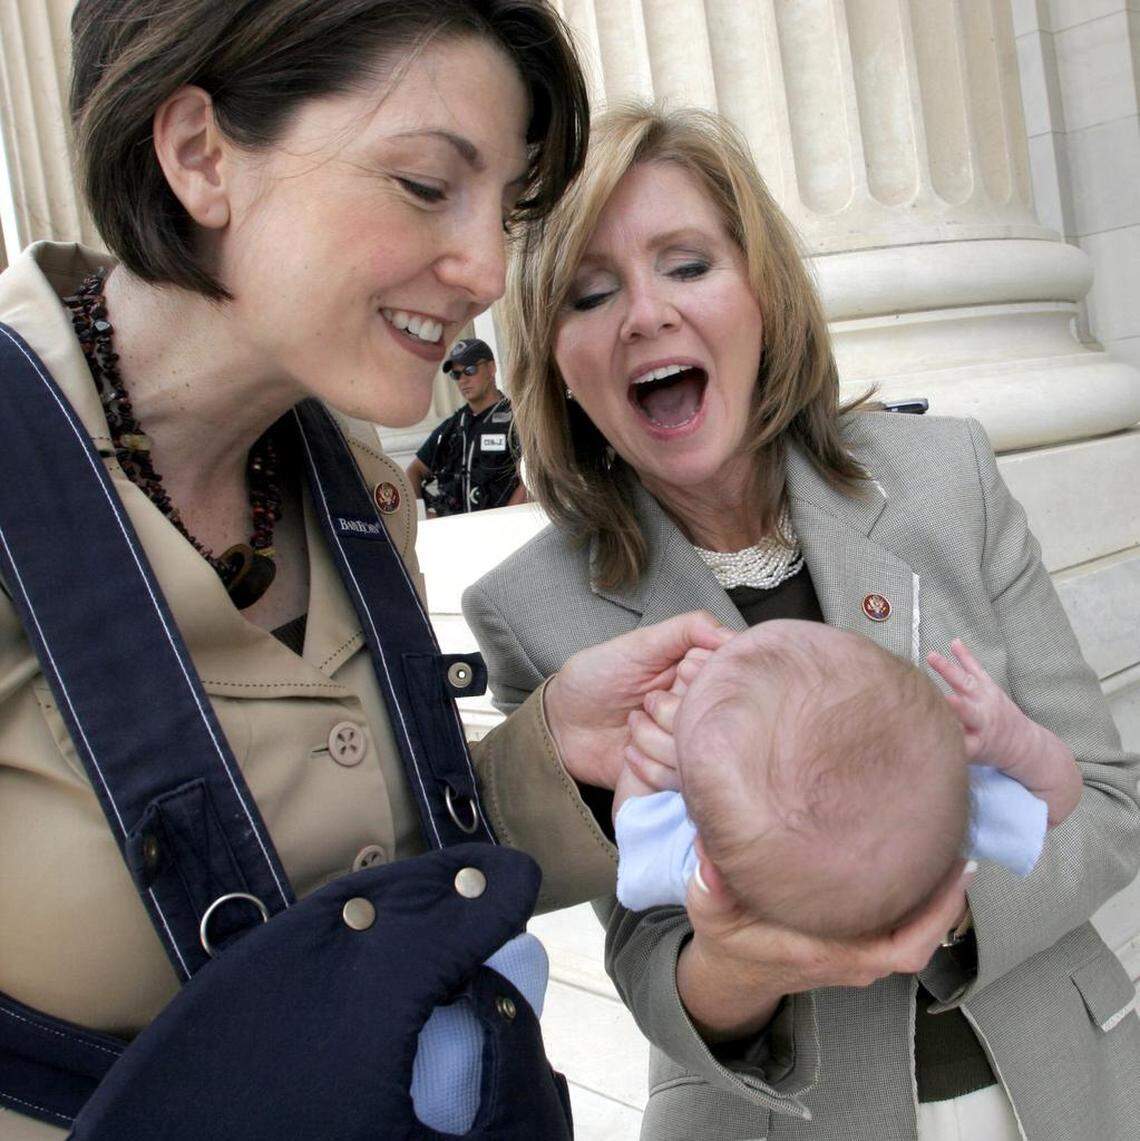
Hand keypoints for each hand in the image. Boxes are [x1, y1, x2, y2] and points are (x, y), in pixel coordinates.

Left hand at [543, 613, 732, 790]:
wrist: (559, 725)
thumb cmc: (595, 677)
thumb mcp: (637, 645)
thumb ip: (685, 630)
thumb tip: (730, 634)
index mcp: (698, 678)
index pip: (728, 680)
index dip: (705, 679)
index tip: (680, 674)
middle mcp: (698, 714)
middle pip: (717, 719)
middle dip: (679, 711)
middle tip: (647, 702)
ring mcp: (684, 748)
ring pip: (700, 752)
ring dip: (660, 739)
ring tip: (632, 724)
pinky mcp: (670, 779)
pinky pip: (681, 781)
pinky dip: (653, 767)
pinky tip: (628, 752)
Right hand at [677, 850, 975, 1041]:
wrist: (733, 974)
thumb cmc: (728, 941)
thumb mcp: (710, 912)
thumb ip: (710, 884)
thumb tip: (709, 852)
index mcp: (824, 952)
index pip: (900, 946)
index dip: (936, 915)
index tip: (955, 871)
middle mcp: (851, 959)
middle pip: (922, 939)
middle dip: (948, 899)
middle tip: (963, 850)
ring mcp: (858, 956)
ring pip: (916, 934)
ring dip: (937, 899)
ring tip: (949, 848)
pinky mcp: (858, 945)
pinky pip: (903, 928)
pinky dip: (921, 901)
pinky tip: (923, 864)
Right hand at [928, 639, 1080, 825]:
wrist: (1029, 748)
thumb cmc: (992, 758)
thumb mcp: (971, 764)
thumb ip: (950, 760)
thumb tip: (915, 766)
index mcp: (977, 746)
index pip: (958, 741)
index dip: (945, 737)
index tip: (929, 733)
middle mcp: (983, 723)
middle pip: (965, 712)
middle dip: (952, 704)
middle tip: (939, 698)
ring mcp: (988, 703)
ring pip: (967, 685)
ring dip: (949, 670)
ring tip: (933, 656)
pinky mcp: (991, 689)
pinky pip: (977, 671)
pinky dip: (965, 657)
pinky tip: (954, 643)